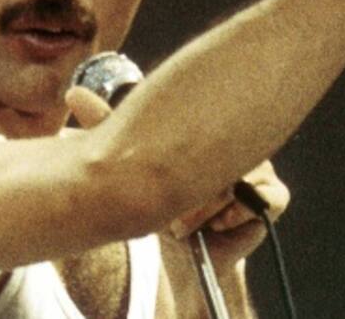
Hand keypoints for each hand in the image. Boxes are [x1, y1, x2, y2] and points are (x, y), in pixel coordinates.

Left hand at [64, 86, 289, 269]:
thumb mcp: (131, 162)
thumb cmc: (159, 203)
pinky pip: (256, 200)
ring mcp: (258, 166)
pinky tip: (216, 226)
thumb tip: (72, 93)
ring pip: (233, 180)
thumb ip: (104, 123)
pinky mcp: (271, 196)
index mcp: (206, 126)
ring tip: (187, 223)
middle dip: (191, 188)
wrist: (185, 251)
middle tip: (171, 212)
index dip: (185, 142)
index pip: (204, 115)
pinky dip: (230, 217)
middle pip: (218, 153)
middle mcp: (234, 140)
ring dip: (205, 208)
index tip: (167, 171)